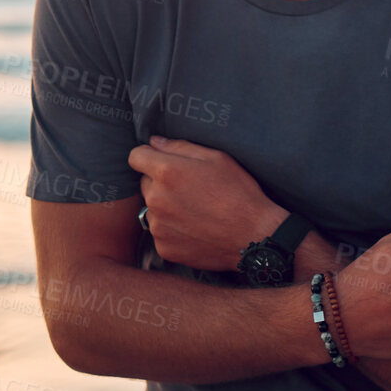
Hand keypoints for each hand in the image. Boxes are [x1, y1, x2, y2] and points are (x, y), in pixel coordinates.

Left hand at [128, 137, 284, 271]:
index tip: (161, 161)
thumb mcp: (217, 158)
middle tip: (189, 189)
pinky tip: (195, 228)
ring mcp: (158, 226)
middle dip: (160, 182)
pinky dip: (172, 230)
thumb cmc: (239, 193)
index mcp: (167, 172)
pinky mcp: (164, 248)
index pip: (136, 156)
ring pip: (152, 209)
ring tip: (195, 211)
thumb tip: (155, 142)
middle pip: (145, 183)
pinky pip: (160, 232)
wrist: (253, 236)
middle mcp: (156, 199)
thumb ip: (180, 147)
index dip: (148, 156)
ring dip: (166, 207)